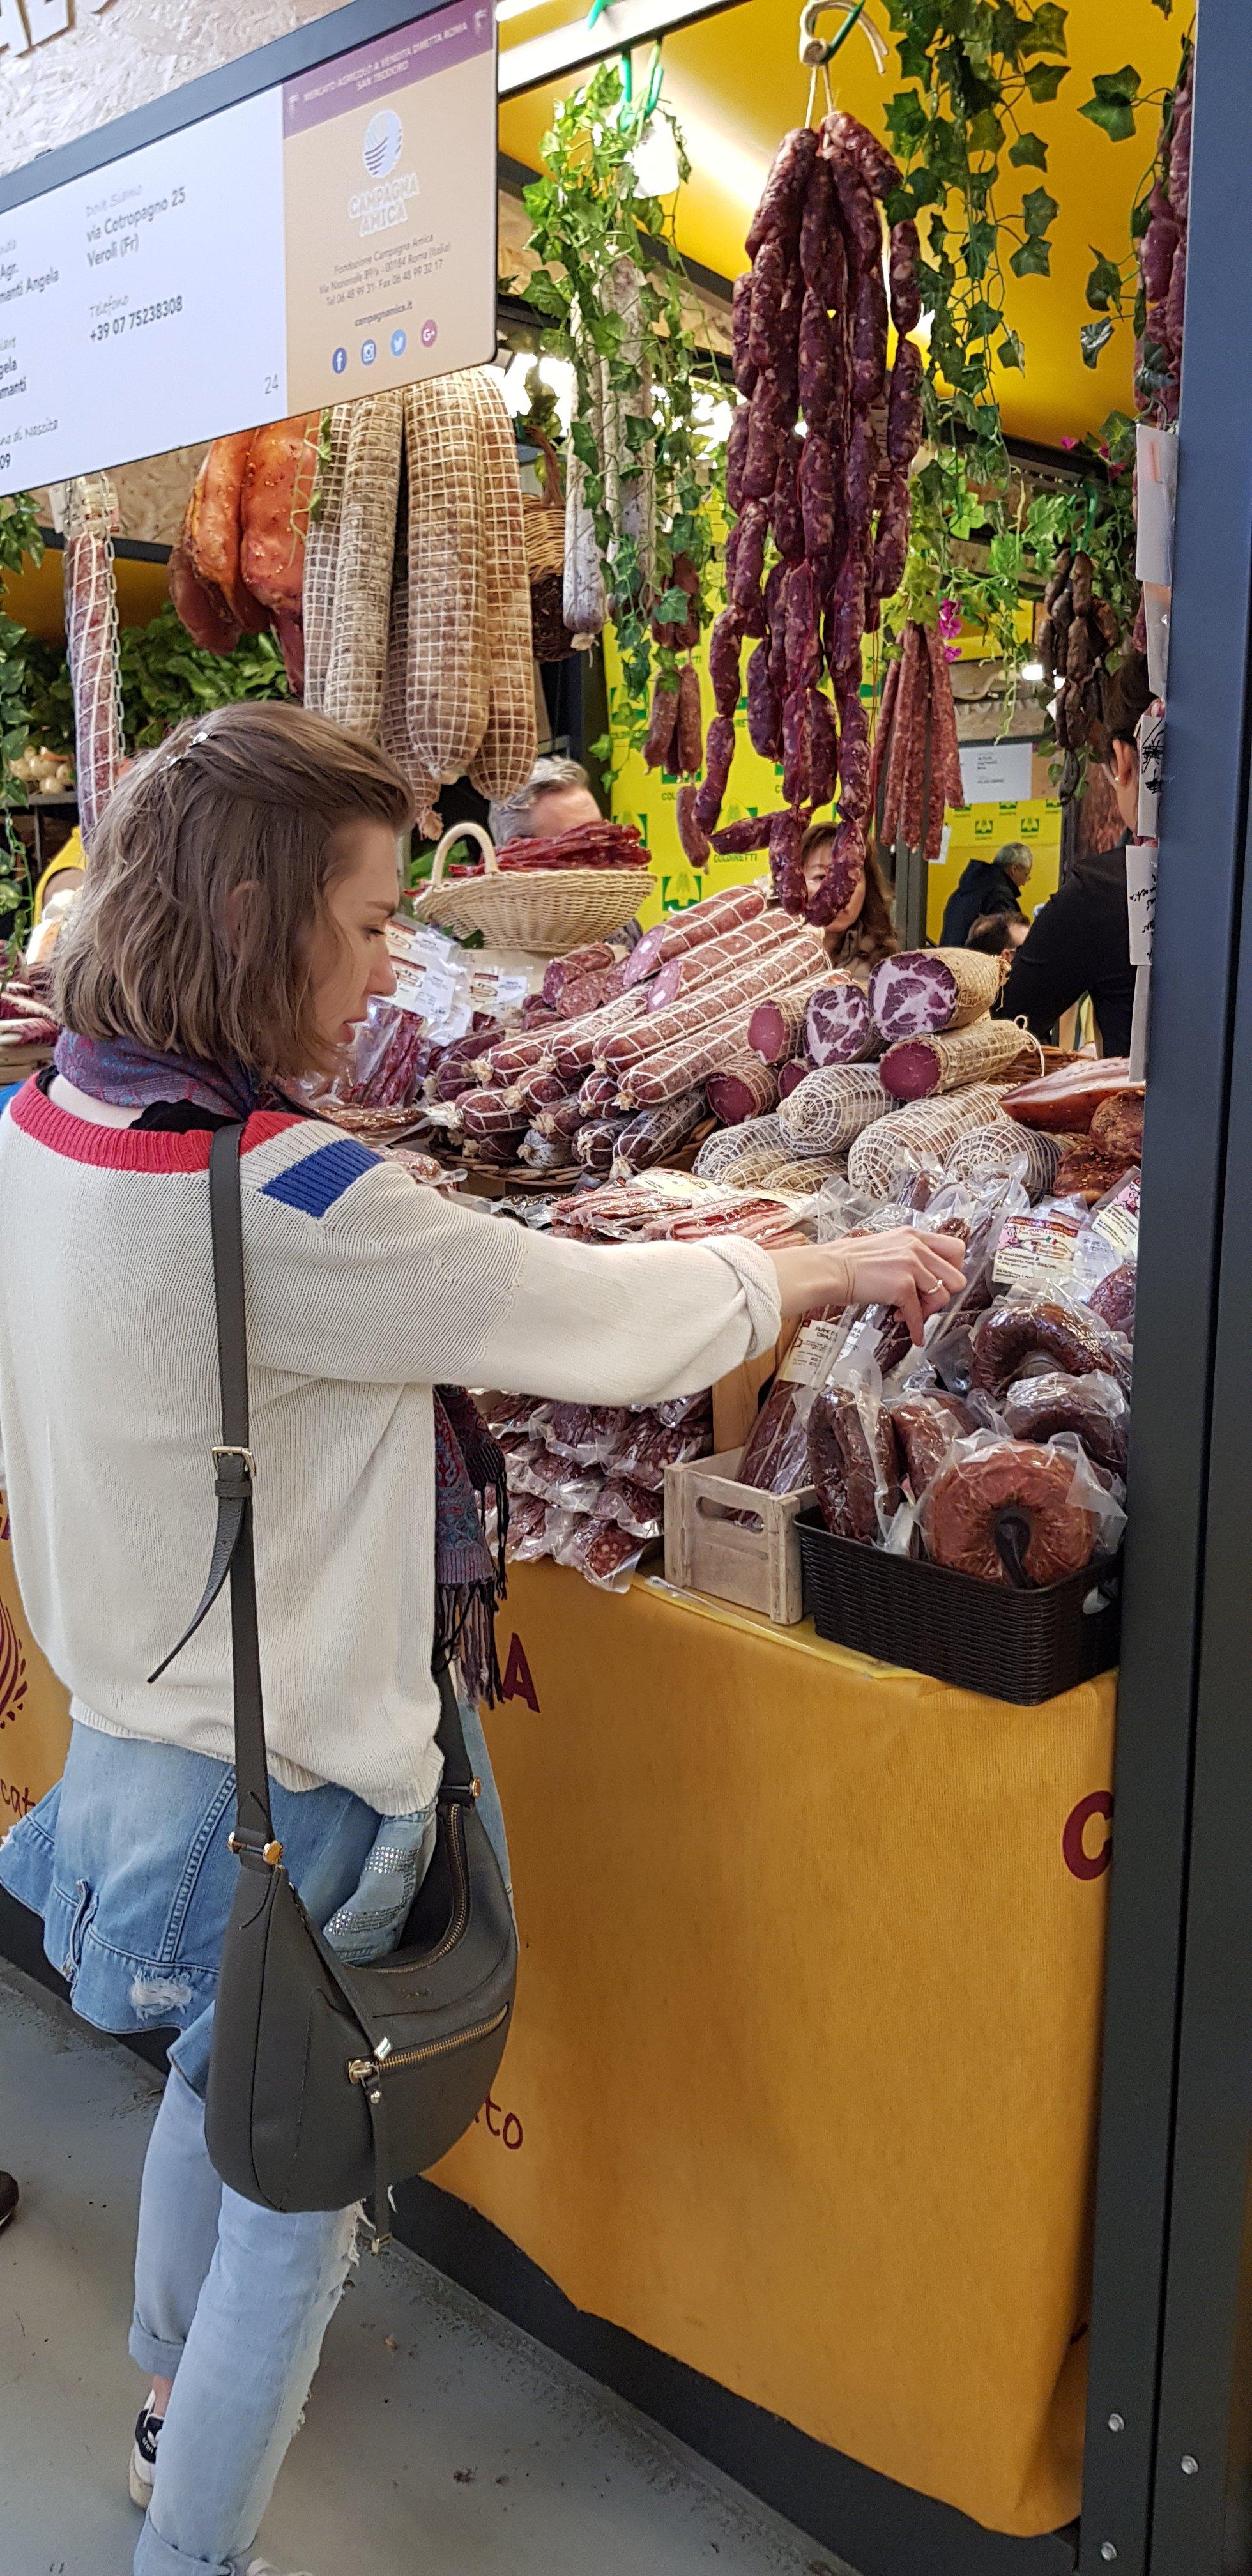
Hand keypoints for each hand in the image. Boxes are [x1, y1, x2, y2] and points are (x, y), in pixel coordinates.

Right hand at [768, 1227, 966, 1345]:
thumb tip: (924, 1277)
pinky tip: (915, 1336)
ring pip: (942, 1297)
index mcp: (914, 1235)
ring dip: (927, 1311)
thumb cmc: (849, 1261)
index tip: (941, 1282)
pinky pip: (919, 1315)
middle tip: (926, 1301)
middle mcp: (916, 1247)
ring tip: (906, 1313)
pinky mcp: (902, 1287)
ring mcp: (911, 1266)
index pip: (956, 1248)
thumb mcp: (887, 1246)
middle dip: (943, 1294)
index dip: (953, 1270)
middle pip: (956, 1277)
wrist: (830, 1269)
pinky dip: (917, 1329)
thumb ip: (909, 1254)